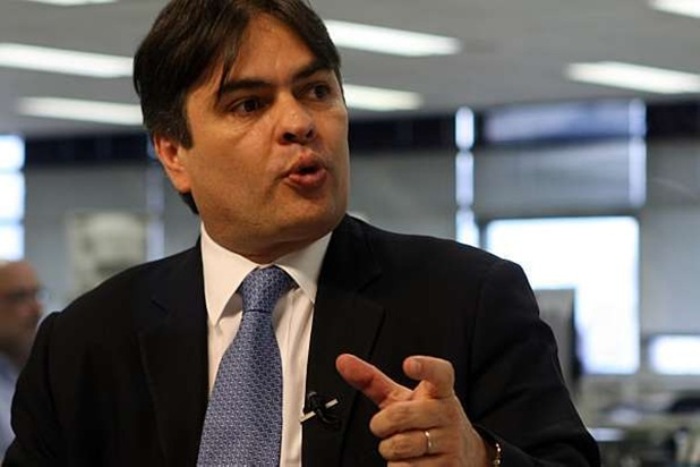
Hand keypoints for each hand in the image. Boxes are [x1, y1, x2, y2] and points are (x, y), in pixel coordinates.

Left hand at [336, 353, 490, 465]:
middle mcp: (447, 413)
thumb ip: (372, 380)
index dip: (424, 367)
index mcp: (439, 391)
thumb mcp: (402, 398)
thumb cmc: (424, 419)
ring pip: (399, 446)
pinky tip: (410, 460)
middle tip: (385, 426)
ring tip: (401, 444)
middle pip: (399, 414)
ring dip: (389, 448)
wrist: (463, 453)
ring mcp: (450, 442)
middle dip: (381, 424)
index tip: (409, 364)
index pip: (439, 373)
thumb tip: (343, 361)